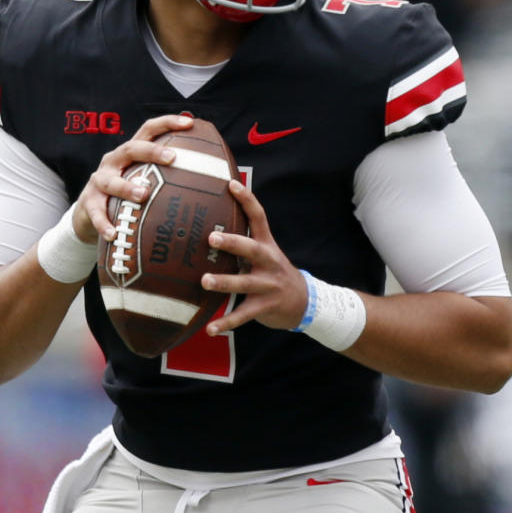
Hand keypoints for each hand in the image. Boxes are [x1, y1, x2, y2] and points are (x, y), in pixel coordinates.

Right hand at [71, 114, 193, 242]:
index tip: (189, 123)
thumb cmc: (125, 195)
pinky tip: (113, 233)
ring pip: (111, 181)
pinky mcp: (88, 202)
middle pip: (131, 149)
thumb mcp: (142, 181)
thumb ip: (165, 178)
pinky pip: (96, 212)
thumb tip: (209, 182)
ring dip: (127, 187)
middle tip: (172, 158)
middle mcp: (113, 162)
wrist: (88, 214)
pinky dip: (104, 223)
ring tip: (142, 194)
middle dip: (152, 151)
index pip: (148, 130)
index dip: (167, 123)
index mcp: (130, 153)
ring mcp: (99, 181)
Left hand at [200, 179, 307, 333]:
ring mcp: (267, 286)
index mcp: (267, 245)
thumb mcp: (266, 253)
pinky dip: (226, 323)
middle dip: (232, 243)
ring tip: (204, 280)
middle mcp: (268, 262)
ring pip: (244, 283)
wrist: (307, 303)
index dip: (246, 199)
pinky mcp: (264, 307)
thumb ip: (245, 241)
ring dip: (224, 282)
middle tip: (211, 237)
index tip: (231, 184)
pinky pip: (243, 315)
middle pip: (251, 249)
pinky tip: (210, 329)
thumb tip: (211, 224)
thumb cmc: (275, 273)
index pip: (258, 217)